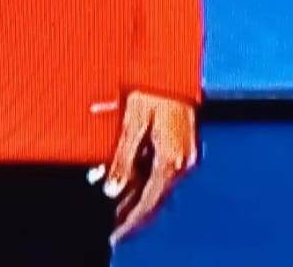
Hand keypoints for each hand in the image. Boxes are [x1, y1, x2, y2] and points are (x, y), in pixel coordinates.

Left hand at [102, 91, 197, 245]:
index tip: (114, 232)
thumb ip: (122, 159)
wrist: (171, 61)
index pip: (148, 203)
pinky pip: (158, 164)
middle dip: (128, 205)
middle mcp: (182, 161)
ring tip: (109, 191)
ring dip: (132, 186)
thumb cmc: (152, 85)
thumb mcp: (133, 123)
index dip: (129, 219)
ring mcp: (183, 151)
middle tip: (109, 218)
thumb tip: (110, 188)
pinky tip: (122, 168)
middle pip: (152, 194)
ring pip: (154, 179)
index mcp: (171, 160)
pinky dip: (140, 170)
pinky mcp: (179, 140)